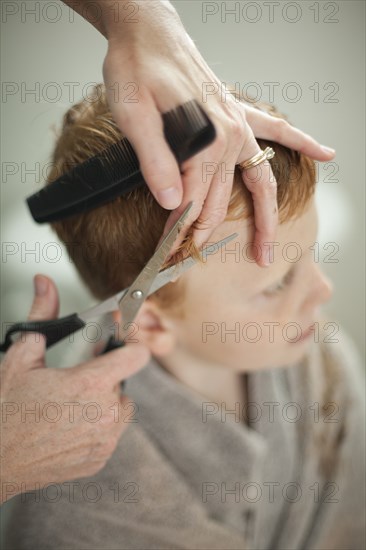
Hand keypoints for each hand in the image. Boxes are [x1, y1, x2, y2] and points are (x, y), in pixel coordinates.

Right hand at [0, 275, 149, 503]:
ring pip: (120, 407)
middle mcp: (105, 414)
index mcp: (90, 384)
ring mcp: (104, 440)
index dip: (129, 344)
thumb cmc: (6, 411)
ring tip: (72, 403)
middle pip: (123, 380)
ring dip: (104, 401)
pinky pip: (111, 433)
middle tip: (79, 375)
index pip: (137, 355)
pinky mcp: (100, 458)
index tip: (119, 342)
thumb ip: (42, 315)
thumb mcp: (21, 356)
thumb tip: (44, 284)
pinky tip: (70, 424)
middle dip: (104, 374)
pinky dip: (98, 426)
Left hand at [100, 0, 334, 264]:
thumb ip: (154, 159)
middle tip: (191, 258)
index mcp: (205, 139)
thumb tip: (171, 201)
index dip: (178, 229)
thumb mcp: (132, 113)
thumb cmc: (135, 67)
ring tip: (266, 251)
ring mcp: (239, 126)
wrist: (147, 32)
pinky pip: (278, 132)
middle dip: (205, 232)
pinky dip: (302, 143)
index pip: (193, 200)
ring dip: (265, 219)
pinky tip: (324, 155)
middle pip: (222, 200)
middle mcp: (229, 136)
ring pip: (260, 182)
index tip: (167, 251)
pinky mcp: (240, 115)